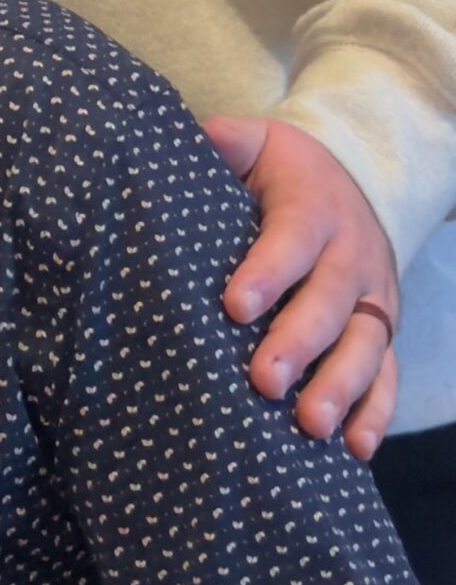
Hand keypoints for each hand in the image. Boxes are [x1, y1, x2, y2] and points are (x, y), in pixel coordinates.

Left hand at [201, 115, 398, 456]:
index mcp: (315, 209)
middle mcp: (352, 257)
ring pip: (363, 347)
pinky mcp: (381, 331)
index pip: (292, 241)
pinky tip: (355, 450)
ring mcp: (372, 299)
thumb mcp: (259, 142)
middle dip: (298, 344)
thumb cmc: (282, 170)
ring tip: (309, 425)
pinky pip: (385, 376)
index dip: (266, 273)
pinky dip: (374, 412)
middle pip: (329, 304)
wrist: (351, 181)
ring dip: (339, 388)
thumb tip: (199, 135)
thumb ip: (228, 140)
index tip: (233, 306)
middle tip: (263, 381)